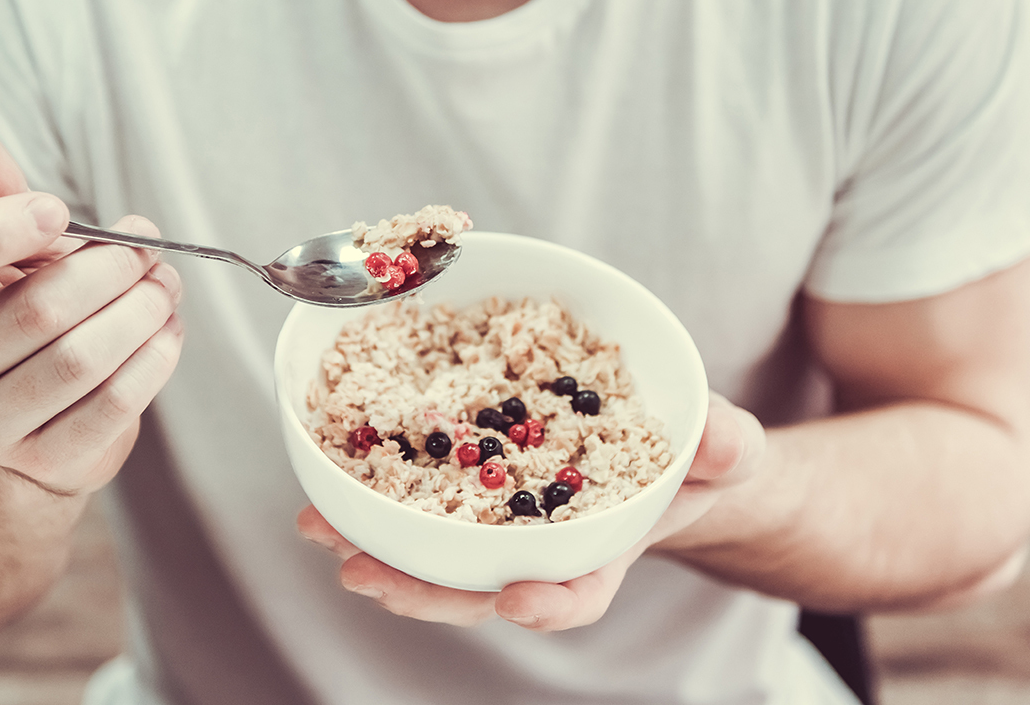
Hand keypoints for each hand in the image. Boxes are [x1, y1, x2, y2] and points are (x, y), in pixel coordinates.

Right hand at [0, 123, 183, 494]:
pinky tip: (167, 332)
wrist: (14, 417)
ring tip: (165, 286)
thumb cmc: (8, 314)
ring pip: (80, 360)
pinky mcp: (45, 461)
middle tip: (146, 247)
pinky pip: (114, 406)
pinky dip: (154, 360)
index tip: (57, 209)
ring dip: (141, 312)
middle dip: (110, 269)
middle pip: (37, 311)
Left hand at [297, 393, 763, 629]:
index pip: (578, 593)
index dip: (549, 604)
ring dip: (377, 545)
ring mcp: (503, 521)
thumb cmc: (691, 459)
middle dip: (421, 588)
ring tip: (319, 530)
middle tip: (363, 576)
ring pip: (436, 549)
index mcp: (603, 550)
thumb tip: (722, 439)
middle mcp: (542, 547)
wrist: (658, 443)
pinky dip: (378, 494)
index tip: (518, 600)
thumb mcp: (721, 450)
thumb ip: (725, 447)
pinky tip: (331, 479)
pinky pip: (423, 497)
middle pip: (479, 584)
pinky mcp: (474, 483)